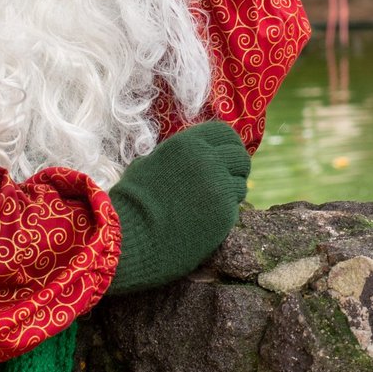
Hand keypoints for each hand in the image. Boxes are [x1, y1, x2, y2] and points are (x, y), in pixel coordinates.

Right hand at [107, 120, 250, 294]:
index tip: (225, 158)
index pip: (224, 133)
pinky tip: (204, 221)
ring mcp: (219, 186)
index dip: (227, 146)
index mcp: (188, 143)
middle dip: (235, 169)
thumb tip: (194, 153)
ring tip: (210, 205)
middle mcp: (207, 159)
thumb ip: (177, 156)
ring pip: (242, 184)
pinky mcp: (225, 214)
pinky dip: (224, 215)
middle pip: (240, 157)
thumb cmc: (133, 202)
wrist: (130, 237)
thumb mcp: (150, 164)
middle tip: (226, 183)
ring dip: (232, 193)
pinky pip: (235, 209)